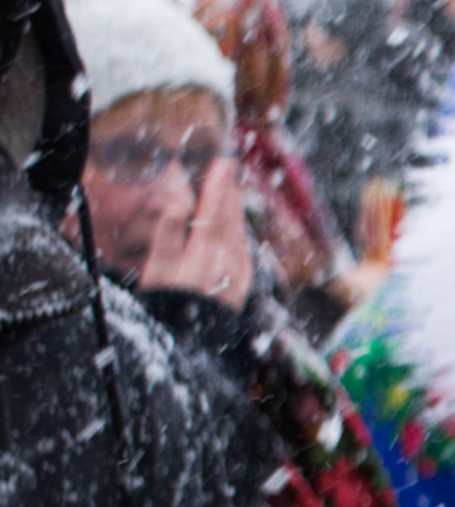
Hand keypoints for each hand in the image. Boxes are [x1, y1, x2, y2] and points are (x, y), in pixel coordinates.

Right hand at [138, 156, 253, 311]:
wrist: (188, 345)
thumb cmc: (165, 304)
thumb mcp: (157, 266)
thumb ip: (169, 229)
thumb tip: (180, 196)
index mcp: (204, 253)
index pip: (214, 210)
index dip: (219, 185)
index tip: (222, 161)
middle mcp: (226, 262)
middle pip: (230, 220)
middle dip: (230, 192)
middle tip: (231, 168)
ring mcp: (236, 277)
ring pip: (239, 235)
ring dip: (236, 211)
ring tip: (233, 189)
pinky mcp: (239, 290)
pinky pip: (244, 255)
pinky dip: (240, 236)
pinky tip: (237, 230)